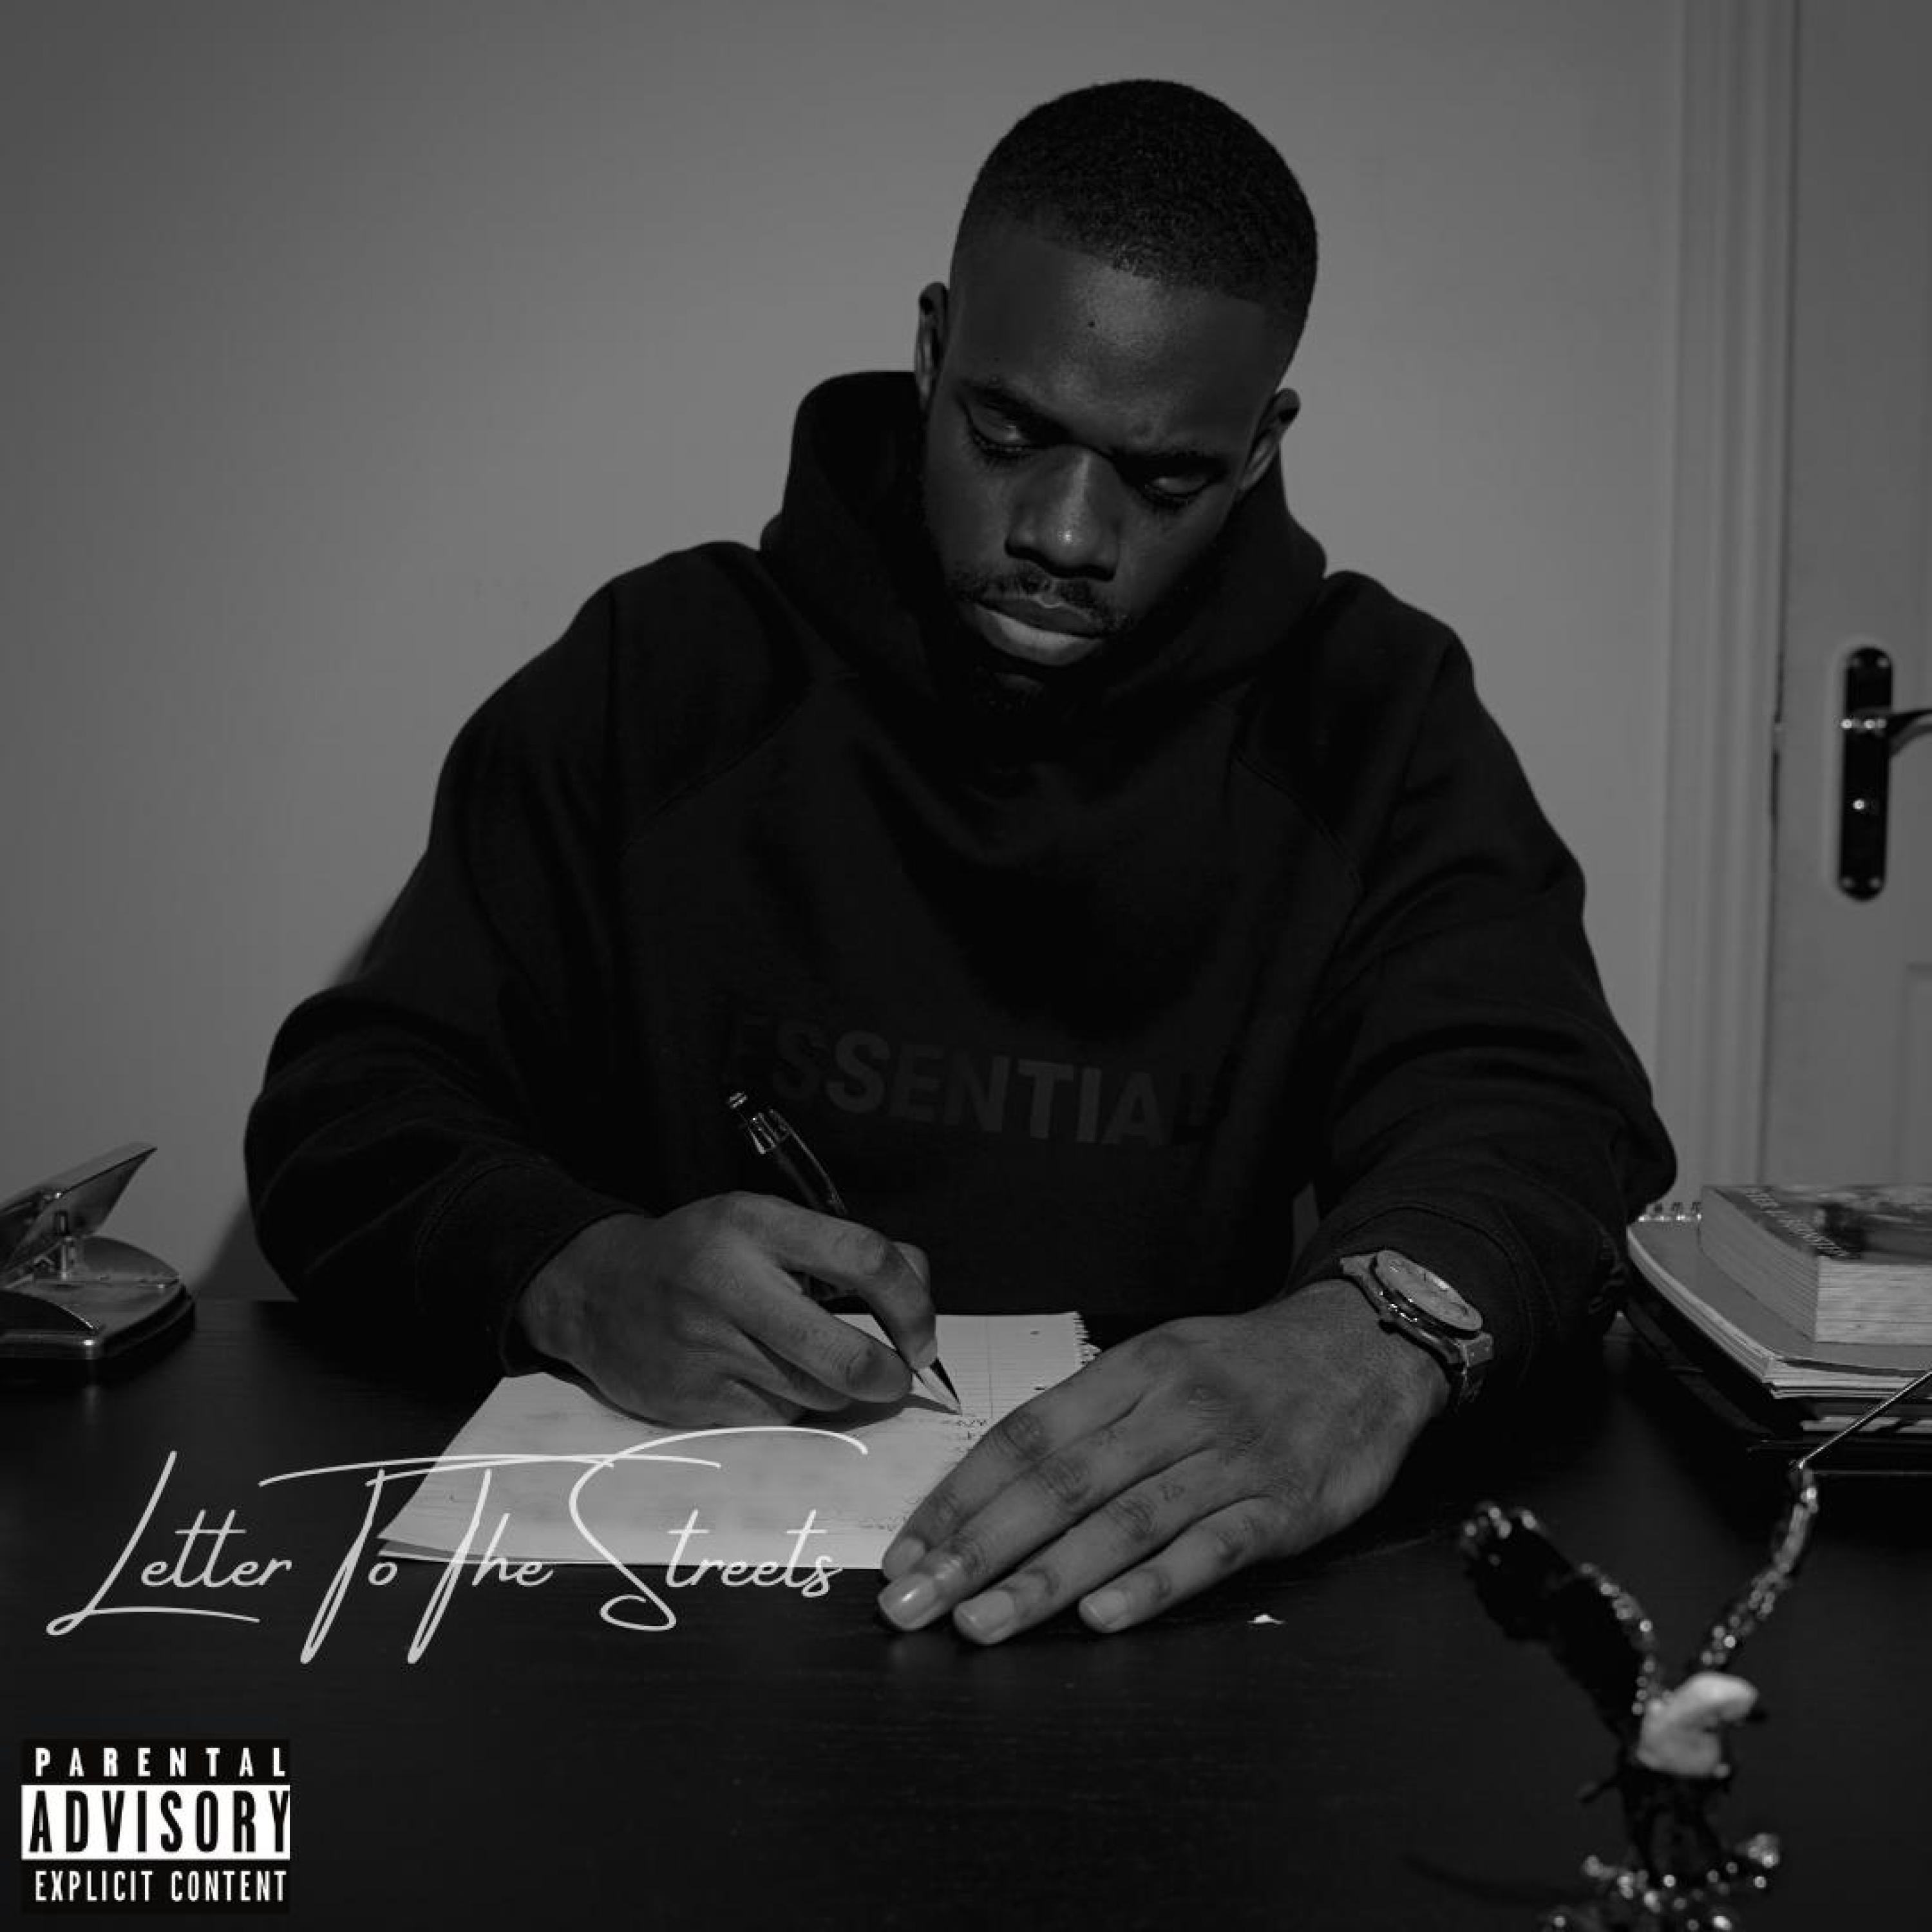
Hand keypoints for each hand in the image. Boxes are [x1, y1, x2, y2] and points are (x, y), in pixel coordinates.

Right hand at [514, 1196, 936, 1425]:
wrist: (598, 1292)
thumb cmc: (701, 1254)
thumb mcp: (764, 1223)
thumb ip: (840, 1251)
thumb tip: (919, 1293)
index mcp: (756, 1224)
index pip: (864, 1258)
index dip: (912, 1304)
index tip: (922, 1335)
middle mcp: (730, 1283)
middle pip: (847, 1355)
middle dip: (889, 1377)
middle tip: (897, 1376)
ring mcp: (708, 1347)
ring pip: (817, 1395)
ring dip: (836, 1391)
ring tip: (815, 1364)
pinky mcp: (694, 1400)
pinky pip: (777, 1418)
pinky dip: (791, 1408)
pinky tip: (768, 1379)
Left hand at [875, 1280, 1446, 1641]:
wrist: (1365, 1347)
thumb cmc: (1244, 1366)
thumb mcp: (1162, 1360)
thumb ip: (1090, 1417)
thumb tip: (997, 1481)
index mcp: (1129, 1371)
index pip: (1025, 1435)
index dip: (960, 1495)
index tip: (906, 1549)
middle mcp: (1169, 1412)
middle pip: (1058, 1483)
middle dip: (975, 1547)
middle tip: (912, 1602)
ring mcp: (1226, 1462)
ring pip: (1122, 1523)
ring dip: (1044, 1579)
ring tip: (979, 1623)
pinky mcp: (1280, 1509)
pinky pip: (1209, 1550)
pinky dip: (1154, 1585)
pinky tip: (1103, 1618)